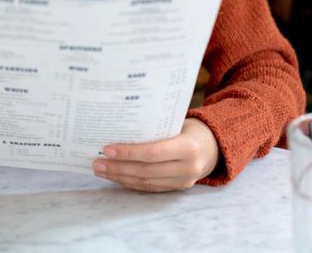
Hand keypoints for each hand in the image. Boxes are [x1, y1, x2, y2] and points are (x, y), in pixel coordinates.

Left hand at [92, 118, 219, 191]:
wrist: (215, 146)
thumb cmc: (191, 128)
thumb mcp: (178, 122)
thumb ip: (155, 127)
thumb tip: (120, 125)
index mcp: (188, 147)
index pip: (152, 152)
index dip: (128, 152)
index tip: (107, 149)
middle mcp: (187, 167)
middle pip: (146, 170)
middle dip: (118, 167)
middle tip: (96, 163)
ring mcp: (183, 181)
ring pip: (146, 182)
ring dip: (120, 177)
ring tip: (101, 171)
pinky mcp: (178, 188)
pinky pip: (150, 188)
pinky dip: (131, 183)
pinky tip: (116, 177)